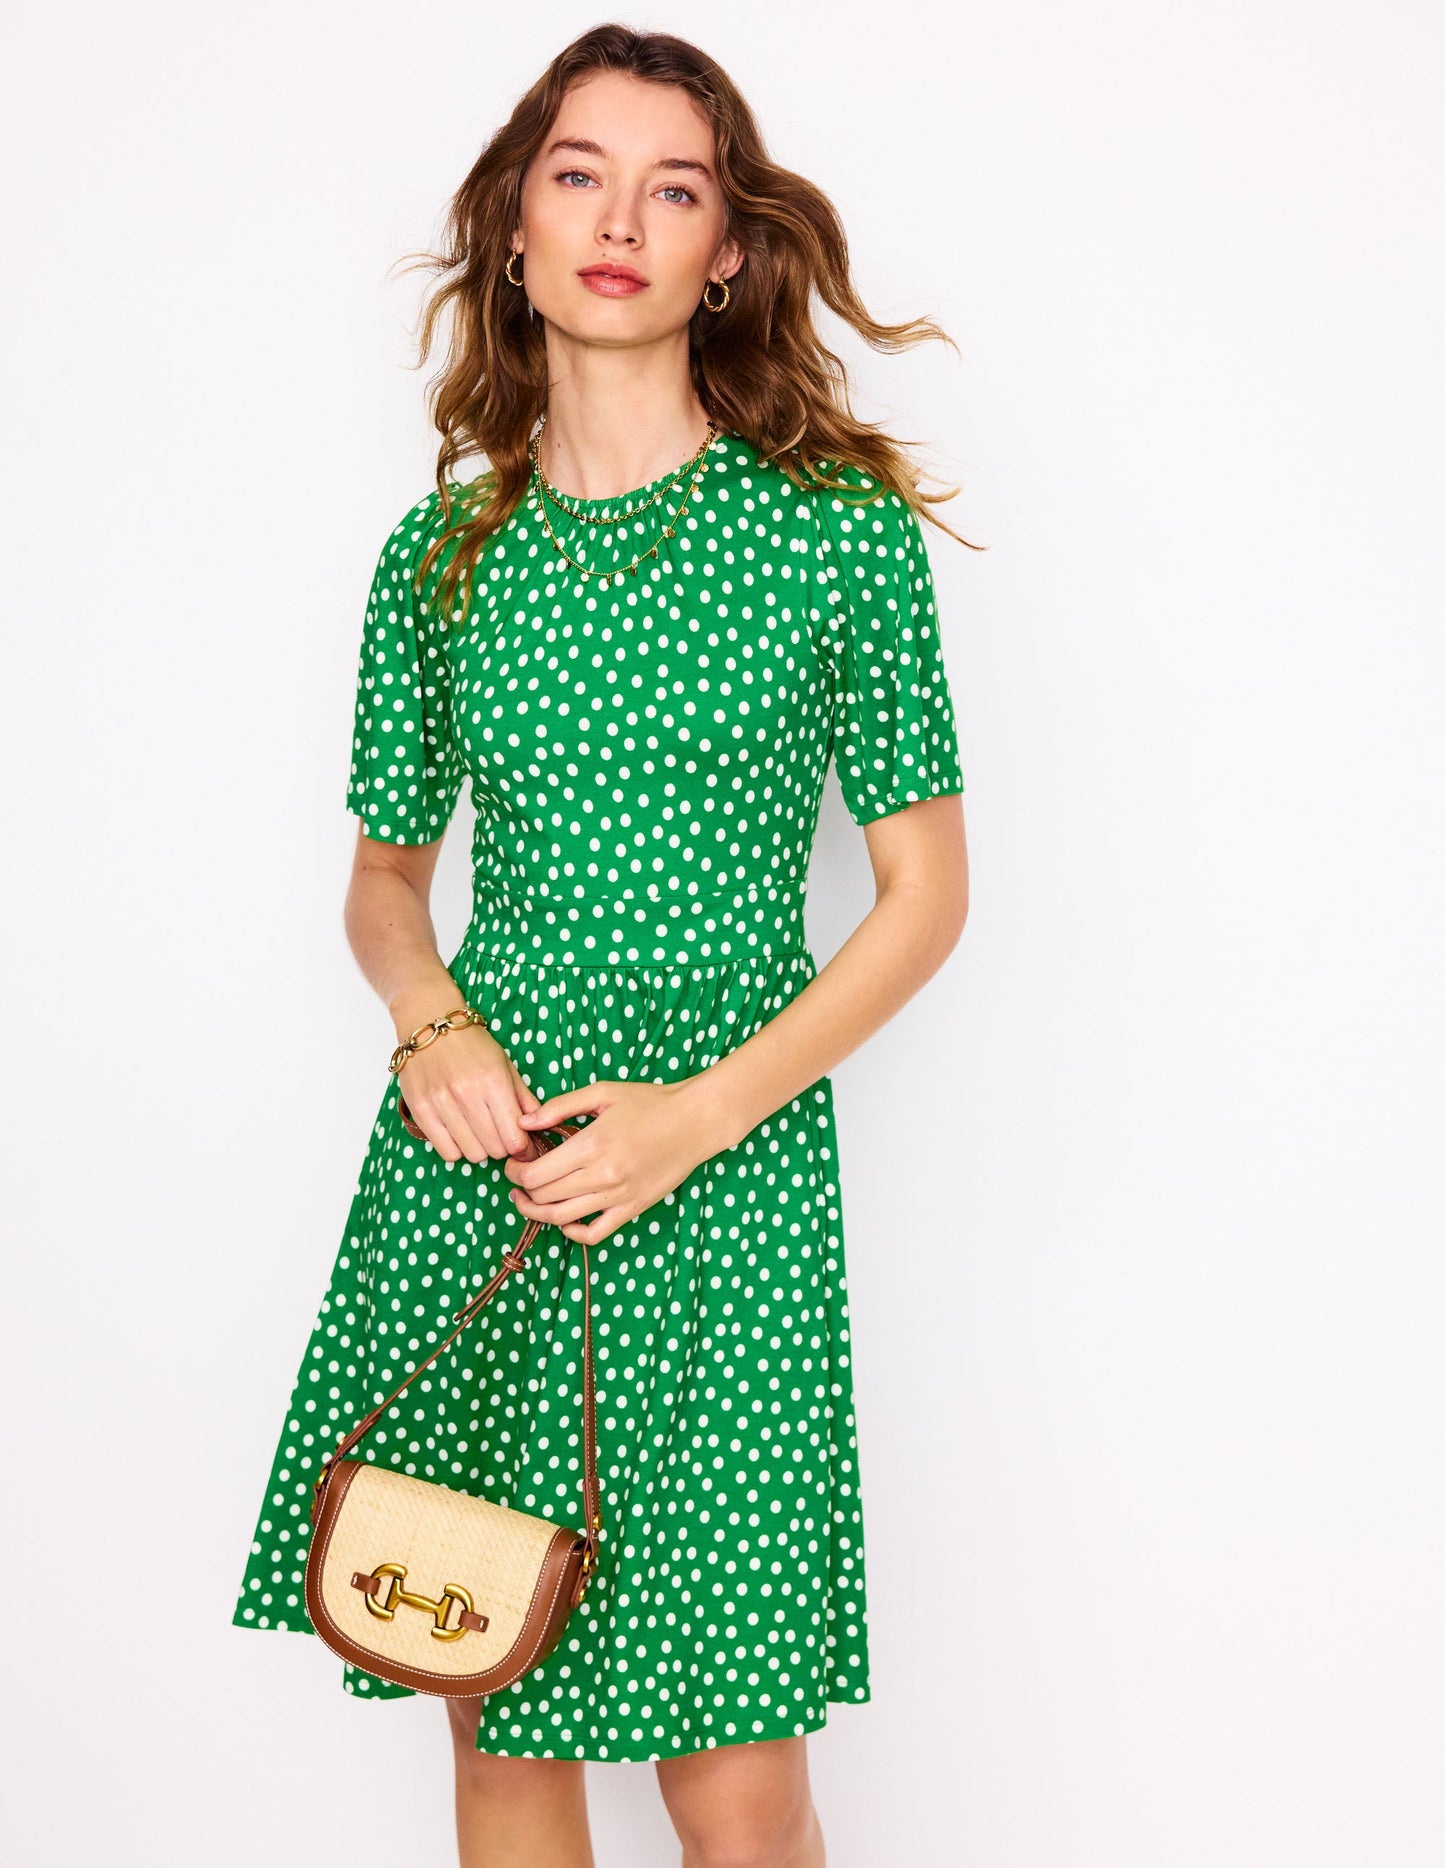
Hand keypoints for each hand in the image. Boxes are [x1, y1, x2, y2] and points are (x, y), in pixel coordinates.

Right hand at [395, 1025, 546, 1163]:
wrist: (430, 1026)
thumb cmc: (473, 1045)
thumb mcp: (506, 1065)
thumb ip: (524, 1098)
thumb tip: (540, 1127)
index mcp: (495, 1083)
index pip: (515, 1139)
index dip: (524, 1149)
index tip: (523, 1147)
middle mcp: (468, 1095)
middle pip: (495, 1149)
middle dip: (503, 1147)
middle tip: (499, 1135)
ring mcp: (442, 1104)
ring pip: (472, 1155)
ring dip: (480, 1149)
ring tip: (478, 1132)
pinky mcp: (421, 1111)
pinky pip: (447, 1152)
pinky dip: (456, 1149)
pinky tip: (459, 1133)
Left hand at [504, 1078, 730, 1243]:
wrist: (695, 1121)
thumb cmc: (651, 1102)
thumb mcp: (603, 1093)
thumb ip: (560, 1106)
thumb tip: (524, 1123)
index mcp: (592, 1145)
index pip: (536, 1174)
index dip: (514, 1172)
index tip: (511, 1164)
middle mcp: (603, 1175)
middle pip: (545, 1197)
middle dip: (522, 1190)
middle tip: (516, 1179)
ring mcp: (620, 1196)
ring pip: (563, 1218)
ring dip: (537, 1213)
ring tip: (528, 1201)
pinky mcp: (634, 1209)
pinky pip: (595, 1234)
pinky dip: (572, 1232)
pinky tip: (564, 1219)